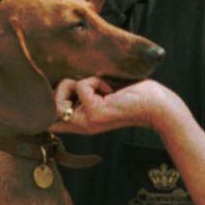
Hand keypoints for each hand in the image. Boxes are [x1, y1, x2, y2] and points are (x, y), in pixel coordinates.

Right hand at [51, 77, 182, 134]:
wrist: (157, 105)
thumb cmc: (133, 96)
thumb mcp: (102, 95)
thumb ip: (83, 93)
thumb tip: (63, 78)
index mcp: (81, 122)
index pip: (49, 122)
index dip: (48, 103)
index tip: (69, 89)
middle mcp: (81, 125)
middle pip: (47, 110)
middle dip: (60, 89)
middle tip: (86, 85)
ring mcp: (87, 120)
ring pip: (57, 100)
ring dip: (75, 83)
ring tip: (97, 86)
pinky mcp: (95, 112)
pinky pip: (80, 86)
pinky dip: (94, 80)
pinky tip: (111, 89)